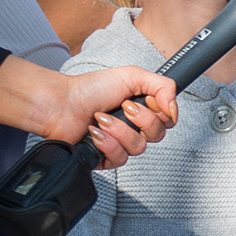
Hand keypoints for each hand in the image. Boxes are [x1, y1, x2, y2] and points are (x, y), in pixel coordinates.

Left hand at [0, 56, 180, 164]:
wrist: (61, 104)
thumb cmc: (90, 88)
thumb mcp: (132, 75)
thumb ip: (162, 85)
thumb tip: (175, 106)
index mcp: (142, 109)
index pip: (167, 120)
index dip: (160, 113)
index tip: (145, 100)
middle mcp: (133, 128)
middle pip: (158, 136)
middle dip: (140, 120)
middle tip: (122, 107)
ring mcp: (120, 144)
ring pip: (139, 148)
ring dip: (119, 131)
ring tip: (101, 118)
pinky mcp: (106, 158)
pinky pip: (120, 159)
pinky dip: (107, 144)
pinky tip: (95, 133)